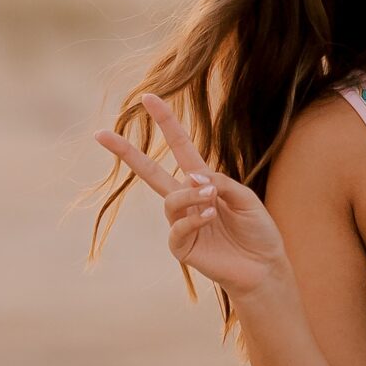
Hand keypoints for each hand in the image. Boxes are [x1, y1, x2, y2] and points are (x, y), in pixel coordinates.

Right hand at [95, 91, 288, 301]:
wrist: (265, 268)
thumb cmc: (258, 232)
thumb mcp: (246, 198)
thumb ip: (221, 182)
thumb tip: (192, 176)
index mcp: (203, 182)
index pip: (180, 147)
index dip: (166, 122)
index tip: (148, 97)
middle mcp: (187, 200)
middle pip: (150, 172)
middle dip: (126, 152)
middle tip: (101, 133)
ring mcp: (182, 224)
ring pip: (170, 200)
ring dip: (190, 195)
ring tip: (212, 198)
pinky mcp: (182, 248)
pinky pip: (176, 229)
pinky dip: (193, 219)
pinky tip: (209, 216)